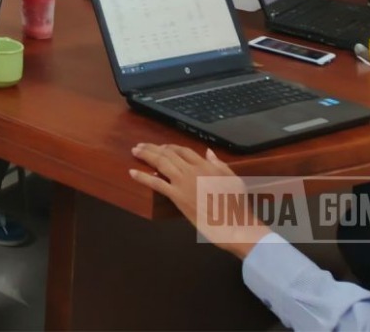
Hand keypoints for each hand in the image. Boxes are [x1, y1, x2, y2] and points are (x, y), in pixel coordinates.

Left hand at [129, 143, 267, 258]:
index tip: (161, 147)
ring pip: (160, 163)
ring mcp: (183, 182)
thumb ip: (219, 164)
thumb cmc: (236, 204)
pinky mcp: (177, 197)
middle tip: (141, 146)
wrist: (234, 224)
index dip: (170, 147)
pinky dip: (142, 176)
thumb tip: (208, 152)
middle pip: (168, 153)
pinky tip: (132, 172)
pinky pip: (156, 183)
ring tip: (135, 151)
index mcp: (206, 165)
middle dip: (153, 148)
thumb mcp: (232, 179)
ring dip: (146, 155)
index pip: (183, 150)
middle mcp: (192, 170)